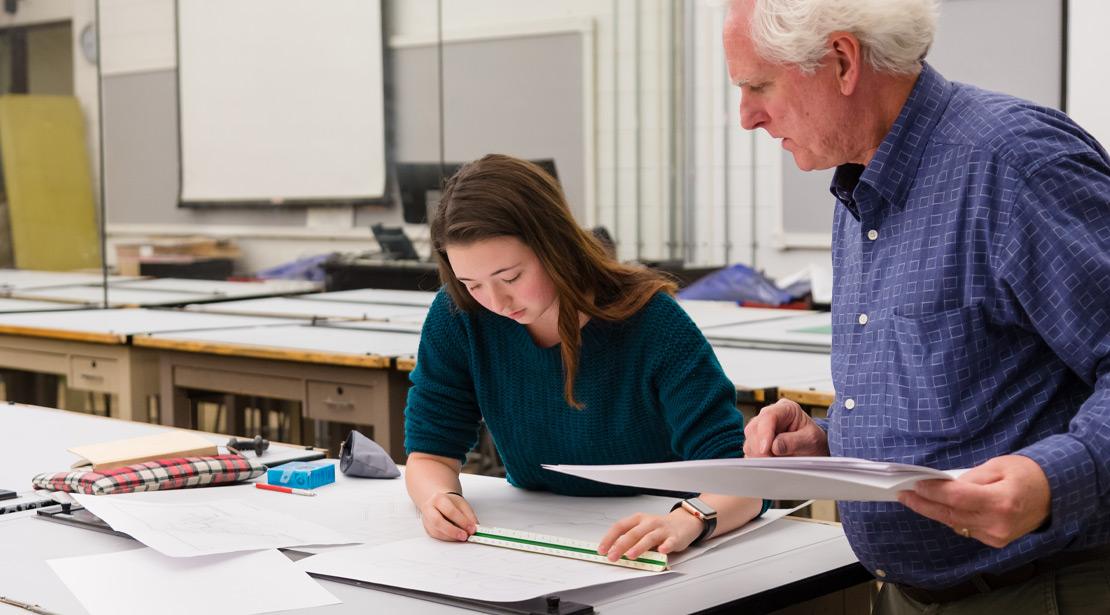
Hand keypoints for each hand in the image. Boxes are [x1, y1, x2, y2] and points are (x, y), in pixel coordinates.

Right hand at [418, 491, 477, 541]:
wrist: (440, 502)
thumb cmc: (450, 503)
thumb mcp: (462, 505)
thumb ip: (469, 516)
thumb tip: (474, 528)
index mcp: (438, 499)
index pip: (450, 511)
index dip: (462, 521)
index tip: (472, 528)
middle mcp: (429, 509)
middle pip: (438, 522)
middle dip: (453, 531)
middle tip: (465, 536)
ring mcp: (426, 520)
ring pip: (436, 532)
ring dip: (451, 537)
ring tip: (462, 537)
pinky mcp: (428, 529)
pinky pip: (437, 536)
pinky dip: (448, 539)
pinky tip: (455, 537)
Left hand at [596, 511, 703, 561]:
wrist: (683, 522)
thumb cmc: (659, 527)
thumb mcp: (642, 528)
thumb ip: (629, 538)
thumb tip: (612, 550)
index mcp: (638, 519)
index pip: (620, 527)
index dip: (609, 538)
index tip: (602, 549)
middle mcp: (649, 523)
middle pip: (633, 533)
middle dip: (621, 546)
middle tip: (613, 556)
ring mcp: (662, 530)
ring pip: (649, 538)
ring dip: (639, 547)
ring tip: (630, 555)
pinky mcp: (674, 537)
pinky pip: (670, 542)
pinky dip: (665, 547)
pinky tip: (661, 551)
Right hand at [743, 398, 828, 456]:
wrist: (814, 450)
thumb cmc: (814, 441)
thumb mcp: (810, 440)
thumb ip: (794, 442)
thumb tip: (774, 446)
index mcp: (786, 408)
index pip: (769, 416)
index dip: (765, 432)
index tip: (765, 449)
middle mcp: (770, 416)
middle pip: (754, 428)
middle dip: (760, 447)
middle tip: (771, 460)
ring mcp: (762, 428)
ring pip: (749, 439)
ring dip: (758, 453)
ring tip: (774, 461)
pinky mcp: (757, 441)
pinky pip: (749, 449)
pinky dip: (756, 458)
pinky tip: (769, 462)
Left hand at [897, 455, 1050, 547]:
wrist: (1055, 493)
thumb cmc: (1027, 474)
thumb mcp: (997, 466)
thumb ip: (969, 478)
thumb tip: (941, 484)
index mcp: (1001, 501)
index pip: (957, 498)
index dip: (932, 492)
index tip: (914, 484)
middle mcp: (999, 523)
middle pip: (951, 514)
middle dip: (924, 504)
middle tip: (903, 494)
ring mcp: (998, 536)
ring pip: (955, 523)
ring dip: (933, 511)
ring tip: (913, 498)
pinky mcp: (996, 541)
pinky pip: (966, 528)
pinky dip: (950, 517)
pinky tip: (937, 507)